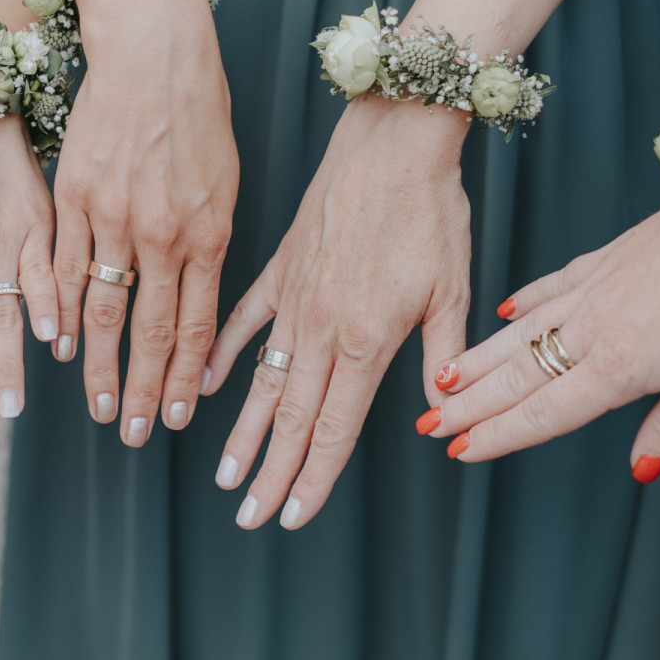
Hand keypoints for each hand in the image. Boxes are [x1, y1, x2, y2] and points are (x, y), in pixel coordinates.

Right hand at [56, 0, 237, 445]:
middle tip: (136, 435)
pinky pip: (63, 267)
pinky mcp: (73, 196)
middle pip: (153, 332)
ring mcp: (114, 216)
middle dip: (145, 391)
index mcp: (209, 232)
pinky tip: (59, 346)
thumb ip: (211, 243)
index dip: (187, 378)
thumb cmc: (197, 109)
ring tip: (99, 407)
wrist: (153, 48)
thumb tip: (201, 297)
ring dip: (100, 367)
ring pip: (105, 310)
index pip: (198, 325)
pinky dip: (61, 311)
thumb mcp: (225, 180)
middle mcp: (163, 233)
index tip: (179, 417)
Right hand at [205, 96, 471, 529]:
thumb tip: (439, 415)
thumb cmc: (431, 211)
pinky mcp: (279, 270)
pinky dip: (225, 356)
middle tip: (247, 517)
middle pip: (293, 418)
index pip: (336, 427)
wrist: (392, 142)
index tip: (291, 517)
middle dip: (269, 474)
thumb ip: (442, 356)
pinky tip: (207, 388)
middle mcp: (322, 328)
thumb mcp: (452, 289)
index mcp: (367, 339)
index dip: (314, 477)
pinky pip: (244, 322)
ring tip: (225, 473)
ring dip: (244, 432)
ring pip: (264, 381)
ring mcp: (293, 299)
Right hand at [422, 159, 659, 475]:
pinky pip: (547, 289)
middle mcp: (592, 329)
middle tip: (428, 424)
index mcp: (620, 365)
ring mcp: (590, 291)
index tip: (461, 450)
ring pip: (518, 334)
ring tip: (442, 380)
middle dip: (467, 405)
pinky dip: (519, 305)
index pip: (544, 412)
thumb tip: (641, 468)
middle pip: (516, 377)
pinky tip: (500, 315)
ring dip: (476, 361)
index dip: (498, 435)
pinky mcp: (601, 262)